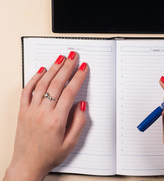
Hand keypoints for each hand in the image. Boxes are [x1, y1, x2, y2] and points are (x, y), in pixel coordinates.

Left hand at [4, 52, 87, 180]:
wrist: (27, 164)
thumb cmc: (49, 155)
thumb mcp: (71, 143)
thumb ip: (79, 122)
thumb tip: (81, 105)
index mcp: (56, 120)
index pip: (70, 92)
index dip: (78, 77)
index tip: (83, 68)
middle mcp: (42, 113)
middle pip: (57, 84)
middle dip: (67, 67)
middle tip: (73, 56)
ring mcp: (31, 111)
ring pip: (42, 84)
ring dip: (52, 69)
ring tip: (60, 58)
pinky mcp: (22, 111)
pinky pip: (27, 91)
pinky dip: (33, 79)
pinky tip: (40, 71)